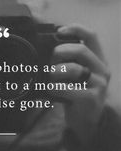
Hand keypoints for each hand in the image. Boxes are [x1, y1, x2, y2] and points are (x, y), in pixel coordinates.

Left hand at [50, 24, 109, 143]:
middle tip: (49, 61)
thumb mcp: (77, 75)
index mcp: (99, 60)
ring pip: (75, 69)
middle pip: (81, 50)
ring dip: (56, 71)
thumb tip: (47, 49)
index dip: (76, 28)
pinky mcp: (90, 98)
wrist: (86, 122)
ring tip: (49, 77)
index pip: (92, 36)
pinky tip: (50, 91)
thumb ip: (69, 61)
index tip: (59, 31)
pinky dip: (54, 88)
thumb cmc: (77, 95)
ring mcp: (98, 84)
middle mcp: (102, 69)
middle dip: (60, 51)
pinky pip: (68, 88)